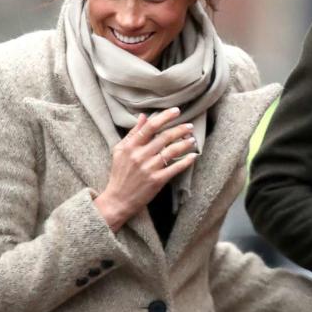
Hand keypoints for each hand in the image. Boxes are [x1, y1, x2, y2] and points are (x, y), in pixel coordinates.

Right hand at [92, 109, 198, 231]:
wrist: (118, 200)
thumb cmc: (119, 174)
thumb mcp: (120, 150)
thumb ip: (133, 133)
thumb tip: (144, 116)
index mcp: (131, 146)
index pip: (150, 127)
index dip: (165, 117)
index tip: (176, 111)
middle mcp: (140, 155)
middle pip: (164, 137)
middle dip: (180, 129)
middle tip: (190, 126)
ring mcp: (149, 168)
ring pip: (172, 151)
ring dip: (185, 144)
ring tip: (193, 140)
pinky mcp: (156, 181)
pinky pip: (175, 168)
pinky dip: (186, 161)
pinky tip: (193, 156)